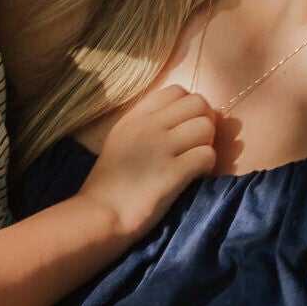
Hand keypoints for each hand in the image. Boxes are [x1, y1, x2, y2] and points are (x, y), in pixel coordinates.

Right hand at [80, 83, 216, 239]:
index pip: (177, 90)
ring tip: (195, 162)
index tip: (184, 129)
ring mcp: (160, 148)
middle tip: (195, 146)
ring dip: (207, 145)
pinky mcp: (172, 172)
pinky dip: (207, 166)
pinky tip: (195, 176)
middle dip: (204, 122)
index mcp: (135, 117)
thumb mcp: (121, 141)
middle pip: (198, 103)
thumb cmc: (110, 185)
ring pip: (206, 127)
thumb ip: (146, 126)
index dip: (189, 108)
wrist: (99, 215)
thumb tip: (181, 120)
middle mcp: (148, 126)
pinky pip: (207, 155)